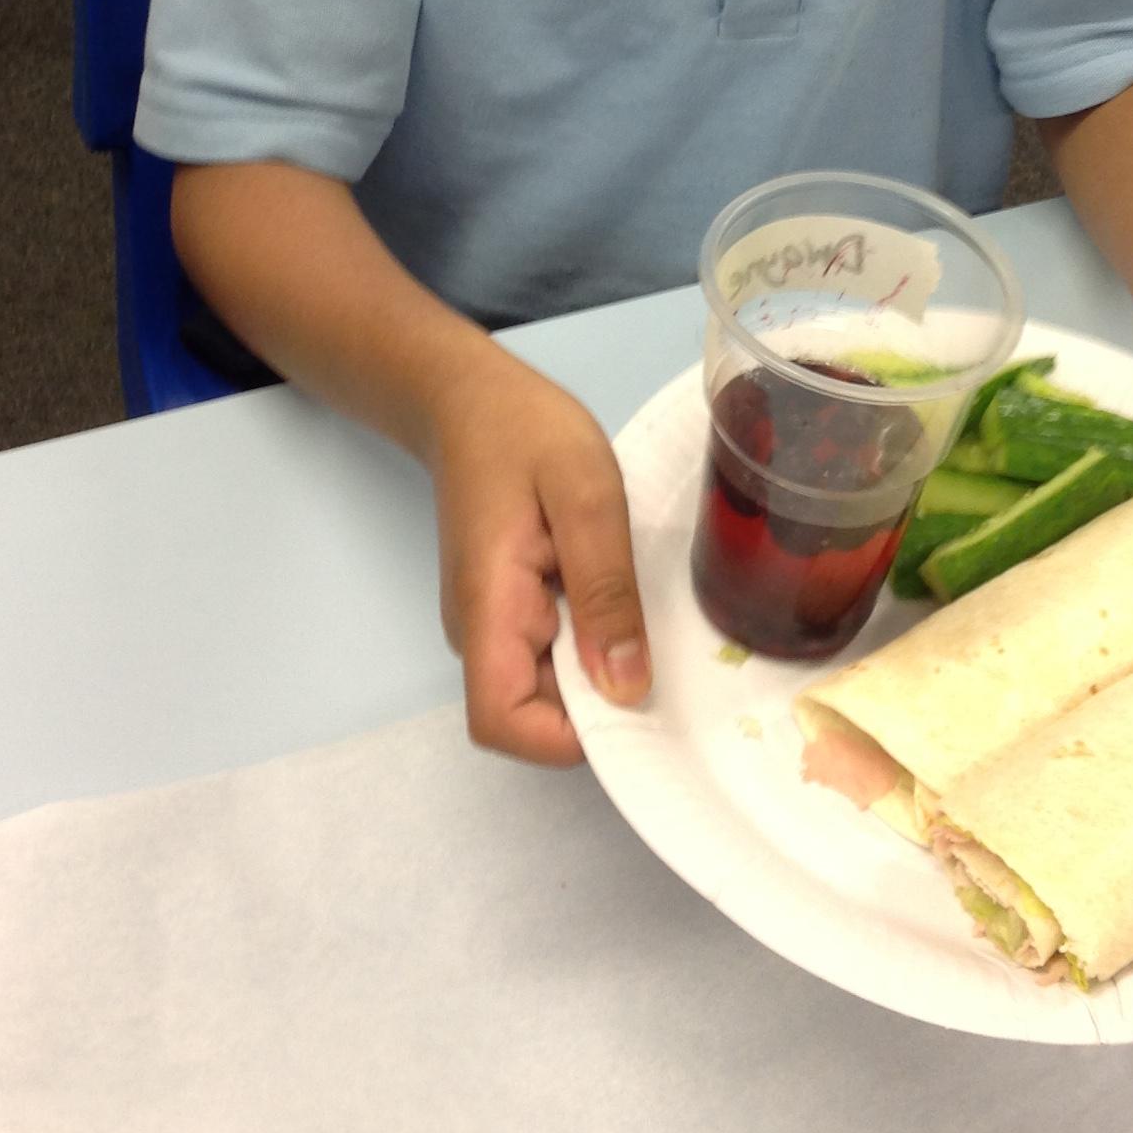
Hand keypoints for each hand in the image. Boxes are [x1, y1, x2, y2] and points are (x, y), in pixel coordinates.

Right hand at [427, 348, 650, 764]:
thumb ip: (606, 591)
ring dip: (599, 667)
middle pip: (532, 715)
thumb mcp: (586, 497)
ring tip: (644, 613)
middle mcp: (479, 633)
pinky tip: (620, 597)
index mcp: (489, 610)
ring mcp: (491, 623)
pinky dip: (591, 641)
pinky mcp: (508, 608)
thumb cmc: (525, 433)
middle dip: (600, 703)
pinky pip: (551, 652)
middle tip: (662, 646)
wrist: (470, 397)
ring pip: (546, 686)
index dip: (568, 735)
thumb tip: (626, 689)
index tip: (634, 694)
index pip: (503, 723)